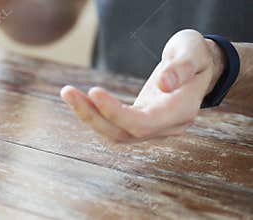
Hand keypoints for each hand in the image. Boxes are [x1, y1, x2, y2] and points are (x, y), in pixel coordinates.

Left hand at [61, 29, 224, 141]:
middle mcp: (167, 126)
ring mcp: (154, 127)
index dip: (116, 113)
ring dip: (89, 115)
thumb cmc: (194, 55)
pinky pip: (115, 125)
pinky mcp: (141, 121)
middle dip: (93, 115)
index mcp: (181, 111)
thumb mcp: (192, 51)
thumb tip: (163, 84)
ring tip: (68, 93)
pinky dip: (96, 114)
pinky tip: (81, 99)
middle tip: (67, 92)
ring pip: (116, 132)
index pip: (144, 123)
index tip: (93, 92)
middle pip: (124, 133)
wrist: (197, 68)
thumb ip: (181, 67)